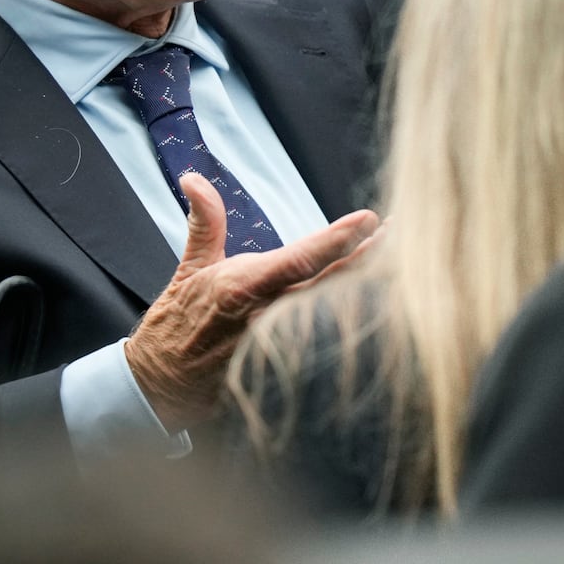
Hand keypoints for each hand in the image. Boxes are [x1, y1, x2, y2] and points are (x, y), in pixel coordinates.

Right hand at [124, 174, 379, 431]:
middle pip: (332, 285)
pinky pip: (325, 344)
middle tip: (404, 235)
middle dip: (369, 259)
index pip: (301, 258)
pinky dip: (351, 326)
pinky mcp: (284, 368)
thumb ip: (205, 222)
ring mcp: (280, 345)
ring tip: (404, 265)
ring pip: (334, 314)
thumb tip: (193, 178)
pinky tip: (379, 312)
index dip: (337, 239)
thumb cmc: (177, 322)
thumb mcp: (190, 268)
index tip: (369, 219)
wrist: (159, 386)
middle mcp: (267, 315)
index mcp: (244, 285)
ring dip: (367, 290)